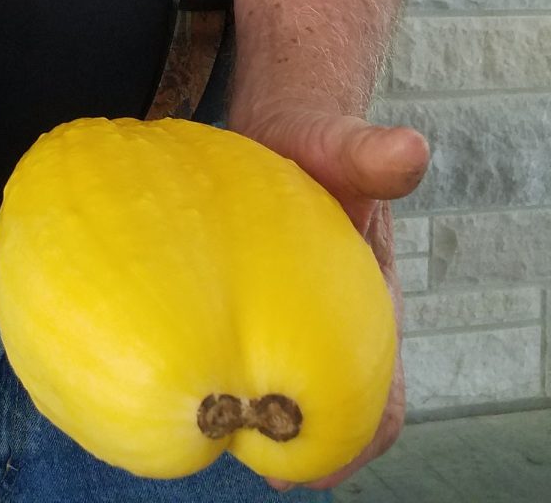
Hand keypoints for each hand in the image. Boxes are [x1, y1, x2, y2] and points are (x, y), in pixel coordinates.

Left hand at [227, 107, 429, 493]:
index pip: (380, 392)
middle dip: (302, 445)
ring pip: (280, 384)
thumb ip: (370, 153)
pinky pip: (239, 349)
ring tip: (218, 437)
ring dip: (258, 418)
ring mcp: (287, 312)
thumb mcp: (341, 145)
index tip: (318, 467)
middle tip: (263, 467)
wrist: (286, 121)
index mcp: (368, 305)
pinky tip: (180, 371)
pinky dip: (222, 370)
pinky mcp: (247, 300)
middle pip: (329, 407)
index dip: (359, 436)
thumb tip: (408, 150)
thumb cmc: (319, 141)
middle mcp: (331, 319)